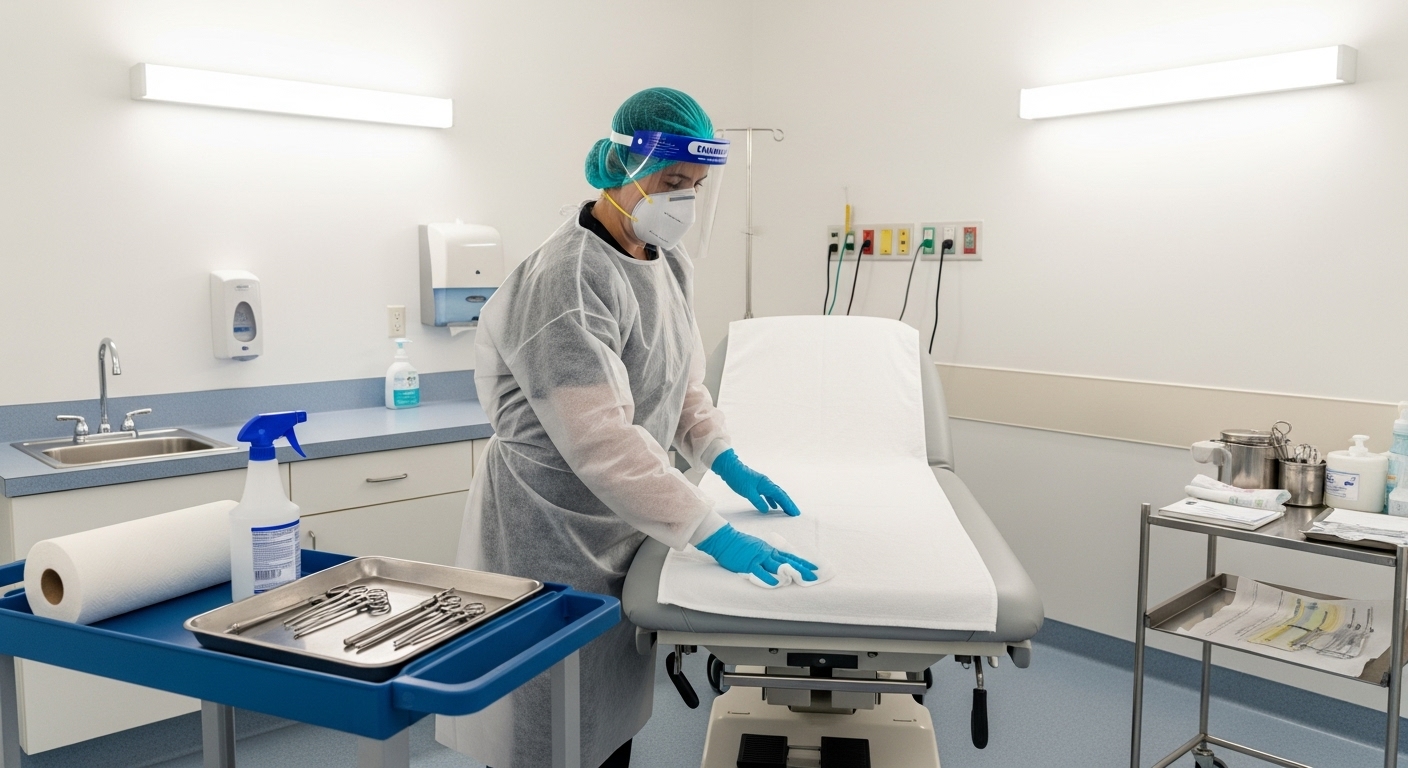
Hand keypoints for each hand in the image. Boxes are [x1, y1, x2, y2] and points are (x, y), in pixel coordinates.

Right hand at [695, 524, 816, 586]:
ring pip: (779, 566)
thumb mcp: (757, 546)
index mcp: (770, 550)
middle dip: (802, 569)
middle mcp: (768, 553)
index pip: (790, 556)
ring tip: (802, 580)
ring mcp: (759, 558)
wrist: (726, 539)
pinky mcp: (749, 564)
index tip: (814, 567)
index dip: (802, 562)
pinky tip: (777, 584)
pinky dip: (769, 578)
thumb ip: (766, 554)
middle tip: (814, 575)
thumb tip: (774, 562)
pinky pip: (761, 572)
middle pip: (788, 562)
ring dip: (791, 573)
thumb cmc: (739, 543)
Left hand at [711, 449, 799, 515]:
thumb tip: (767, 510)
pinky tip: (773, 507)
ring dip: (782, 503)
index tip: (795, 512)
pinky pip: (768, 495)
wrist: (730, 469)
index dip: (788, 504)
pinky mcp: (757, 486)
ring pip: (775, 495)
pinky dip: (772, 501)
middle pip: (781, 495)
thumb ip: (758, 501)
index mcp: (766, 484)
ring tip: (787, 511)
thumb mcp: (748, 492)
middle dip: (789, 504)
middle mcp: (767, 484)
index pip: (781, 496)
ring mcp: (762, 484)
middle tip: (795, 513)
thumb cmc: (738, 479)